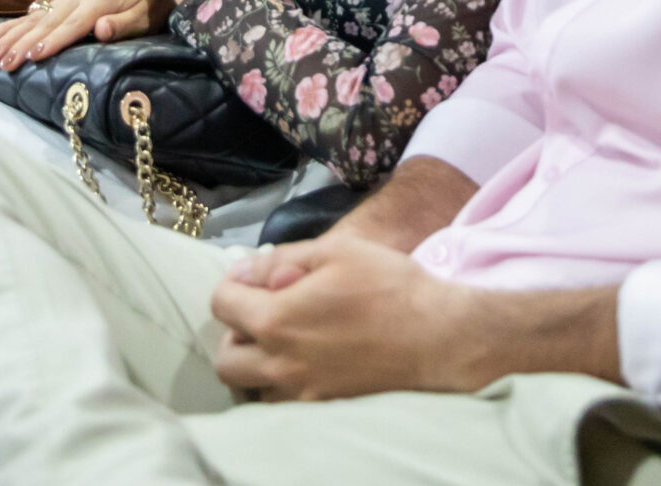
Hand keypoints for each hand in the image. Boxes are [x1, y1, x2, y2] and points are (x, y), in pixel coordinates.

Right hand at [0, 0, 164, 69]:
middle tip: (0, 63)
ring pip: (34, 16)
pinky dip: (15, 22)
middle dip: (20, 43)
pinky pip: (36, 9)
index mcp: (95, 0)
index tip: (29, 58)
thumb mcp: (146, 14)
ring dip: (10, 34)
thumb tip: (102, 30)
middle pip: (45, 22)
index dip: (50, 43)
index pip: (69, 26)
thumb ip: (123, 24)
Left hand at [209, 237, 477, 401]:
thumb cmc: (390, 286)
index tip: (255, 279)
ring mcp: (300, 393)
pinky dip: (282, 384)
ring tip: (286, 341)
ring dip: (257, 363)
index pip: (221, 304)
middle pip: (226, 358)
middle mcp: (279, 364)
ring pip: (251, 386)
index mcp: (276, 319)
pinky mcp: (322, 408)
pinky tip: (307, 363)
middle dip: (237, 333)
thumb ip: (280, 260)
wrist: (439, 337)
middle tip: (266, 313)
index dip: (235, 284)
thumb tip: (245, 270)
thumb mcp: (335, 251)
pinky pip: (281, 403)